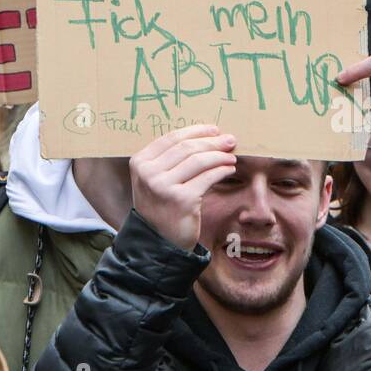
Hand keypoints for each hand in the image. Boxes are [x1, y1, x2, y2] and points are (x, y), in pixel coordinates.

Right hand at [128, 124, 236, 251]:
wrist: (159, 241)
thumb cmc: (161, 206)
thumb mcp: (155, 179)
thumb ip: (169, 159)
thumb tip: (205, 136)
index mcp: (139, 162)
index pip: (171, 138)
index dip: (196, 131)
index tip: (214, 130)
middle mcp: (148, 173)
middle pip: (187, 147)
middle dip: (212, 142)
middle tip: (230, 140)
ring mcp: (164, 187)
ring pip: (199, 161)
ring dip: (219, 156)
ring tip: (231, 156)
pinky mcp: (182, 200)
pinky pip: (207, 178)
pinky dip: (221, 171)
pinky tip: (229, 169)